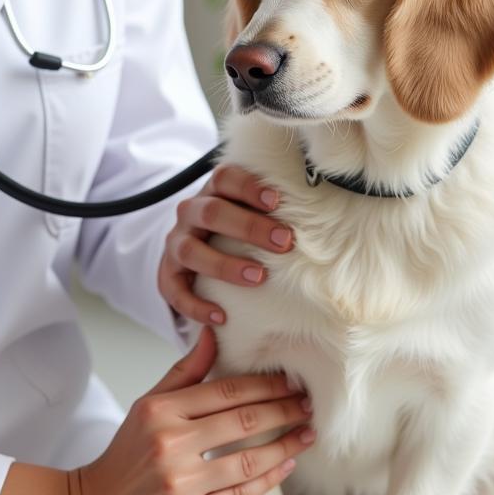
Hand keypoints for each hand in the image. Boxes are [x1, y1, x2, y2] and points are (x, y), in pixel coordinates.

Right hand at [63, 326, 314, 494]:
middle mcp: (170, 444)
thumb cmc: (123, 459)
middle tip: (309, 404)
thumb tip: (211, 333)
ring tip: (308, 434)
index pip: (226, 391)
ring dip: (286, 445)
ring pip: (249, 459)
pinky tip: (286, 465)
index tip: (291, 382)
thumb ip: (183, 373)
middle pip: (244, 421)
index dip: (265, 386)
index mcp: (160, 411)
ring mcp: (181, 485)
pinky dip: (269, 479)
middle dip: (285, 410)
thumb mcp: (145, 408)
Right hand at [159, 163, 294, 325]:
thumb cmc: (235, 229)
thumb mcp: (247, 211)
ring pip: (190, 250)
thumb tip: (326, 214)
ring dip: (224, 264)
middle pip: (211, 213)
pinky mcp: (167, 274)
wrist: (192, 250)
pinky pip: (173, 290)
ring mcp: (175, 243)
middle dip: (249, 227)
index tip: (278, 200)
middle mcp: (190, 214)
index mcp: (212, 192)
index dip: (248, 187)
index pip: (224, 178)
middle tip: (285, 243)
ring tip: (258, 277)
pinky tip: (220, 316)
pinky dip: (195, 305)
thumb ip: (272, 209)